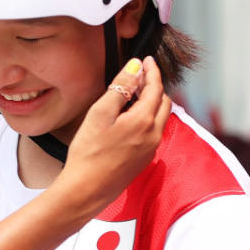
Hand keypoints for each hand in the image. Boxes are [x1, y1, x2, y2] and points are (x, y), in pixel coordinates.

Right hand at [58, 56, 170, 213]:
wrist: (86, 189)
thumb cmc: (88, 152)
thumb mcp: (100, 113)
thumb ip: (120, 87)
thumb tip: (136, 67)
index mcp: (144, 120)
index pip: (155, 87)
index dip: (152, 71)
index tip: (146, 60)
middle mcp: (153, 134)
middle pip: (163, 102)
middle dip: (154, 86)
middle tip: (139, 77)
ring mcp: (151, 149)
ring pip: (160, 118)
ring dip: (151, 102)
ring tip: (133, 96)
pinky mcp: (144, 159)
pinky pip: (153, 132)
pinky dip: (147, 118)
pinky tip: (129, 120)